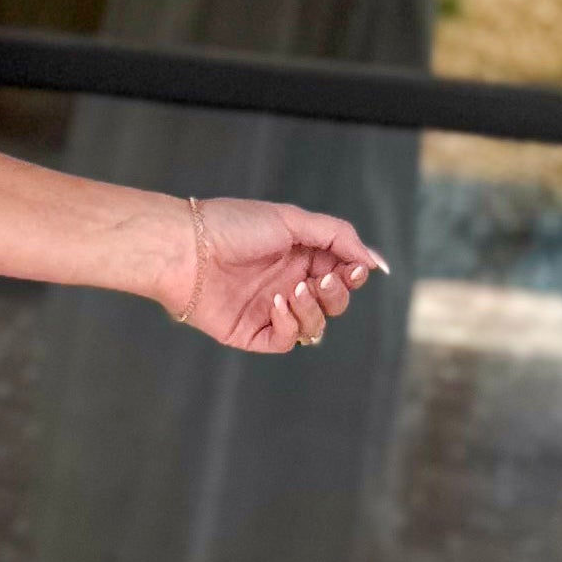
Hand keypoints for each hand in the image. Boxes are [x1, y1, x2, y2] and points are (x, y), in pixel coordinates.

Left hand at [171, 197, 384, 353]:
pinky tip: (276, 304)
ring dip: (313, 310)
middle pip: (334, 303)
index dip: (353, 275)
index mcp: (300, 256)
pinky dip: (290, 325)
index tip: (354, 269)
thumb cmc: (233, 226)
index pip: (342, 273)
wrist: (185, 248)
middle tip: (320, 282)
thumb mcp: (292, 220)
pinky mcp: (251, 332)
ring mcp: (270, 310)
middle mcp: (288, 284)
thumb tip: (376, 262)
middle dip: (336, 294)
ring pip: (315, 326)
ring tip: (292, 290)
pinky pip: (287, 341)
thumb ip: (339, 237)